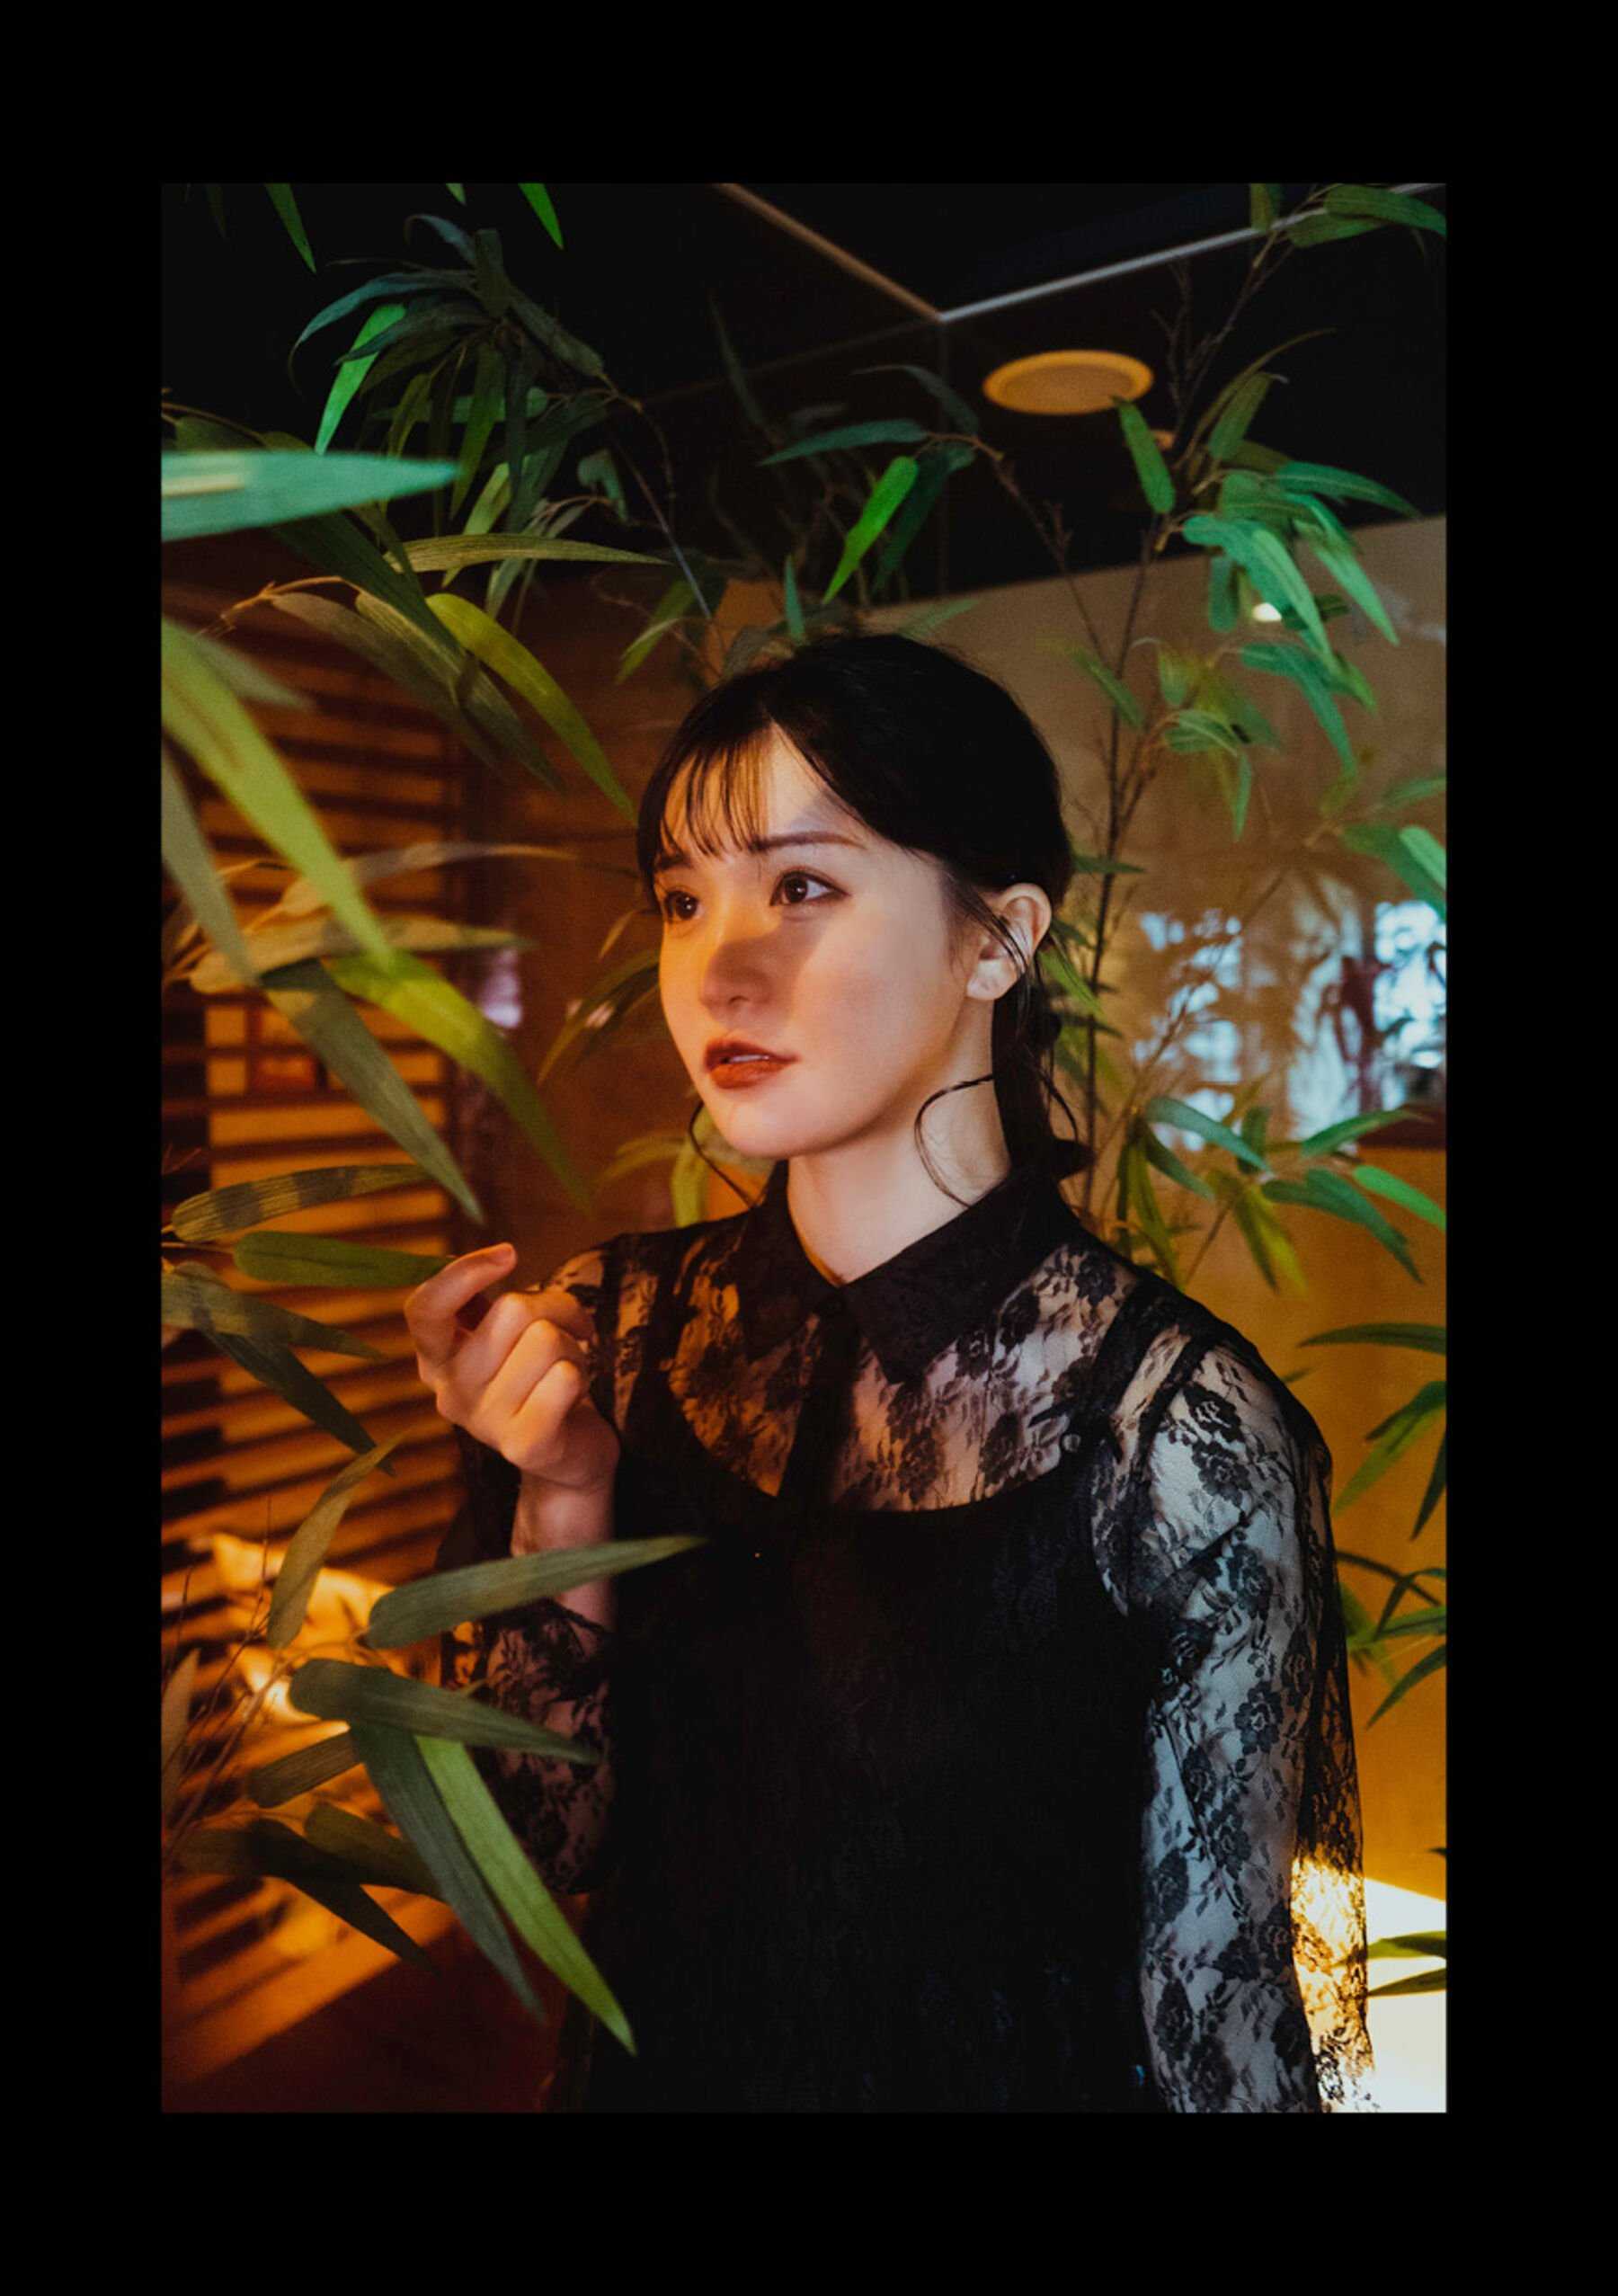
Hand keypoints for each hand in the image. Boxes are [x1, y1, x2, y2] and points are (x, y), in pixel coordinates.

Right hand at [405, 1244, 619, 1497]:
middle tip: (566, 1332)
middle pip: (512, 1309)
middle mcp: (451, 1392)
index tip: (508, 1254)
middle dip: (555, 1309)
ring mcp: (485, 1423)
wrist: (568, 1455)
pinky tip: (573, 1396)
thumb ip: (488, 1303)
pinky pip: (565, 1377)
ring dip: (575, 1346)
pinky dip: (582, 1375)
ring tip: (566, 1370)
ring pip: (547, 1339)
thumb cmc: (538, 1377)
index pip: (425, 1309)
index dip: (463, 1273)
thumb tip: (494, 1257)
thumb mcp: (504, 1337)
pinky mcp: (524, 1446)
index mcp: (437, 1358)